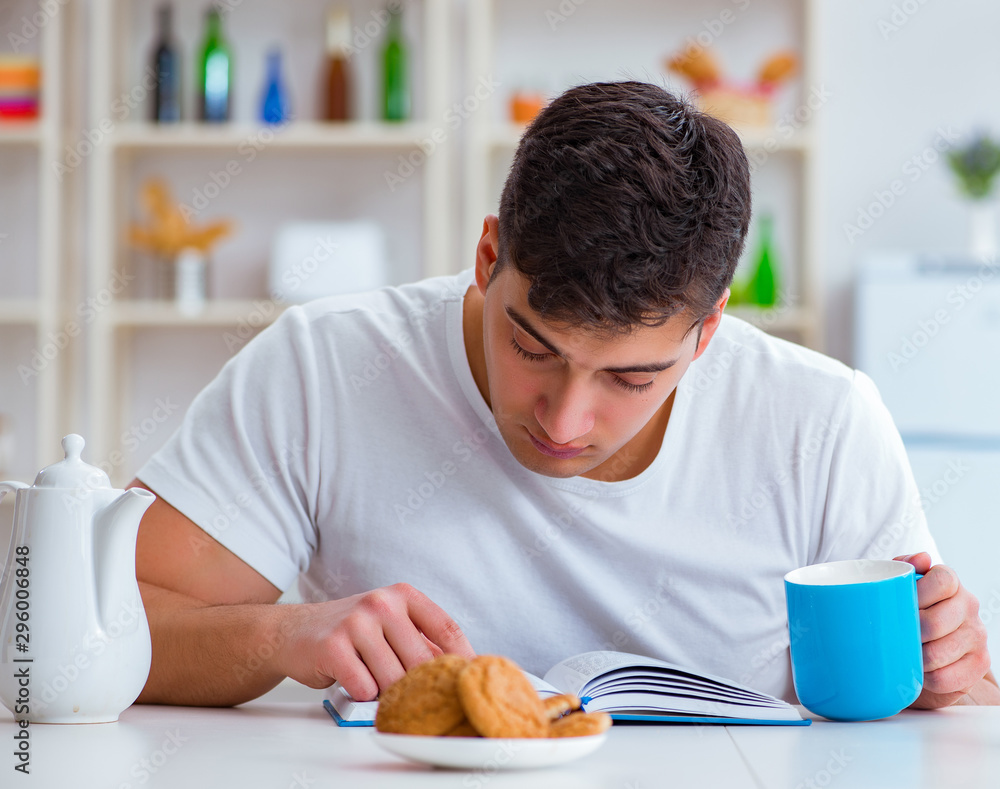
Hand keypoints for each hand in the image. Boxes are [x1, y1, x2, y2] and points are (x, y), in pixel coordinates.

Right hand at [273, 583, 475, 700]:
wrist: (293, 632)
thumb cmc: (350, 633)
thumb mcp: (391, 624)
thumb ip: (422, 641)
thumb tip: (461, 670)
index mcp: (403, 595)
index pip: (447, 628)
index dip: (463, 658)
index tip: (469, 680)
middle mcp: (382, 603)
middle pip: (421, 662)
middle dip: (418, 685)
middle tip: (411, 694)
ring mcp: (357, 623)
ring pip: (393, 679)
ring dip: (386, 691)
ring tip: (373, 679)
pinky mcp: (334, 647)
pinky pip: (364, 688)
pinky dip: (362, 695)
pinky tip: (351, 680)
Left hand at [894, 552, 990, 707]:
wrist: (923, 646)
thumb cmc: (906, 610)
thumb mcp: (899, 586)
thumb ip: (904, 568)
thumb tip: (921, 558)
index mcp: (951, 583)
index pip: (943, 580)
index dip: (918, 593)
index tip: (900, 604)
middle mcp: (969, 606)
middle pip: (935, 622)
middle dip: (909, 633)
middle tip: (894, 636)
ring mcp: (977, 635)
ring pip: (938, 653)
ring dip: (914, 657)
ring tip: (904, 653)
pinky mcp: (979, 663)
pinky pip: (946, 677)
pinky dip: (926, 678)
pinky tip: (919, 670)